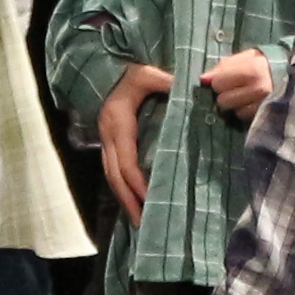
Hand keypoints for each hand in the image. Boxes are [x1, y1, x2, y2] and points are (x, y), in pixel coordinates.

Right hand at [101, 66, 173, 211]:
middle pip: (115, 176)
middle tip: (143, 223)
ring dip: (124, 199)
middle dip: (128, 201)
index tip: (150, 199)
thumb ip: (165, 82)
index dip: (137, 183)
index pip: (126, 162)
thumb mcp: (147, 74)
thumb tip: (188, 89)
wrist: (107, 71)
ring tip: (138, 220)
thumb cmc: (130, 73)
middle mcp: (108, 136)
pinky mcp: (109, 144)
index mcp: (118, 124)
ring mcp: (106, 141)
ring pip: (111, 177)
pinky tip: (133, 202)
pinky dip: (122, 189)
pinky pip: (112, 171)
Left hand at [202, 48, 276, 125]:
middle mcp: (259, 89)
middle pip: (223, 100)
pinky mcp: (267, 115)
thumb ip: (223, 66)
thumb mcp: (247, 57)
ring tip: (246, 96)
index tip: (227, 78)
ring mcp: (264, 104)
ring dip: (236, 105)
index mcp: (252, 69)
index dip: (219, 81)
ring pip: (234, 111)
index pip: (218, 83)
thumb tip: (203, 79)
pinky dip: (245, 111)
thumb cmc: (266, 63)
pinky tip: (252, 103)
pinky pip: (245, 118)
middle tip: (237, 88)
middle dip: (226, 94)